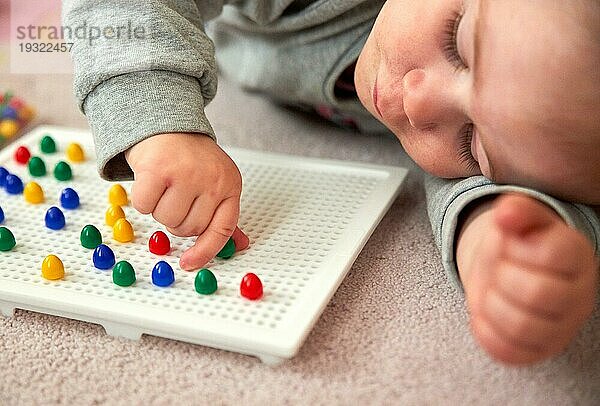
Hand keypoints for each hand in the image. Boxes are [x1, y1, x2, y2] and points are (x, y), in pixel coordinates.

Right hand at [125, 133, 247, 269]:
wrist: (165, 124)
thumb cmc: (191, 158)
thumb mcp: (217, 182)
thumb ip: (224, 214)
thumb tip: (240, 245)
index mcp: (230, 184)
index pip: (223, 228)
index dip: (206, 250)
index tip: (189, 262)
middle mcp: (212, 179)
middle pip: (189, 228)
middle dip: (177, 219)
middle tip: (176, 196)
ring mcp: (186, 174)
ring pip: (166, 220)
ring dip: (160, 209)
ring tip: (165, 186)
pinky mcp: (158, 170)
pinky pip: (145, 207)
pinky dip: (142, 199)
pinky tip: (150, 181)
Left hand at [456, 193, 597, 364]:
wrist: (510, 269)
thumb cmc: (518, 243)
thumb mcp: (518, 218)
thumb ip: (516, 210)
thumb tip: (506, 213)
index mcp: (577, 256)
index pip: (552, 255)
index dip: (516, 247)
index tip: (508, 242)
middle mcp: (578, 296)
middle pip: (537, 293)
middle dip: (501, 276)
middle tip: (496, 267)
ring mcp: (561, 328)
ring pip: (521, 327)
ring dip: (490, 304)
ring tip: (491, 288)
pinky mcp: (538, 351)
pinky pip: (508, 352)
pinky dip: (485, 330)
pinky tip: (485, 311)